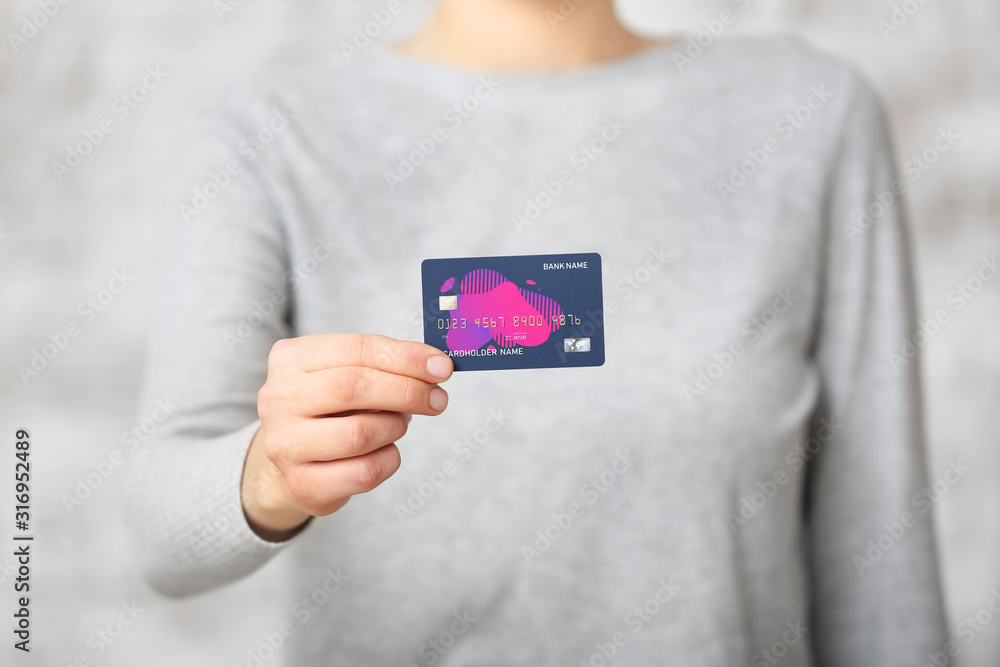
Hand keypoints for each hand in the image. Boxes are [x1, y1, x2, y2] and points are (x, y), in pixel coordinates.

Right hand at [241, 334, 453, 540]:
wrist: (293, 457)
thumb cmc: (331, 406)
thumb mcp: (348, 373)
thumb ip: (386, 365)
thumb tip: (437, 367)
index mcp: (290, 358)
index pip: (357, 349)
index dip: (406, 357)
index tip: (442, 366)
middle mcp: (278, 399)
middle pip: (353, 388)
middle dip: (407, 391)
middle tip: (437, 398)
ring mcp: (285, 444)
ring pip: (360, 434)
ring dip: (395, 427)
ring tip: (397, 424)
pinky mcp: (302, 484)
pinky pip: (365, 472)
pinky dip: (389, 459)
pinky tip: (386, 451)